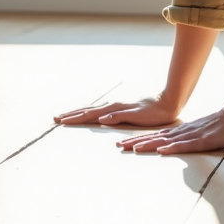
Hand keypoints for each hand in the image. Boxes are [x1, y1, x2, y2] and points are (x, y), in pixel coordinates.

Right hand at [53, 96, 178, 127]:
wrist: (167, 102)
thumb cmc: (154, 112)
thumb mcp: (137, 115)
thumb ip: (119, 116)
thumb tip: (102, 118)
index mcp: (114, 109)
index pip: (90, 114)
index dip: (75, 118)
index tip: (60, 120)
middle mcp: (113, 106)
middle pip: (88, 110)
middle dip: (72, 115)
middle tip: (56, 118)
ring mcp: (116, 107)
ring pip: (93, 110)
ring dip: (79, 113)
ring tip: (68, 116)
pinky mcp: (121, 109)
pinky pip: (101, 112)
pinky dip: (91, 114)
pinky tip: (90, 116)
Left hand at [115, 104, 223, 154]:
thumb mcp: (202, 135)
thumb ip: (190, 140)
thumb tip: (177, 146)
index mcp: (183, 131)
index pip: (157, 136)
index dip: (140, 139)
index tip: (123, 144)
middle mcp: (184, 132)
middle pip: (156, 137)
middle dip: (137, 142)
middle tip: (118, 146)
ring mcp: (193, 135)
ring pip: (167, 140)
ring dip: (149, 144)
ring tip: (132, 148)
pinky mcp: (204, 140)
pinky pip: (186, 145)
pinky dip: (173, 147)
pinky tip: (162, 149)